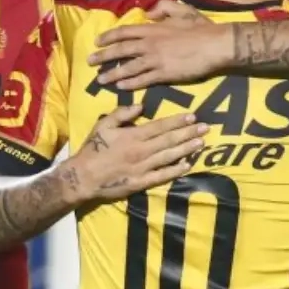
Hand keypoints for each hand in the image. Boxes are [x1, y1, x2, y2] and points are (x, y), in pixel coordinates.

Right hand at [67, 104, 207, 201]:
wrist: (83, 177)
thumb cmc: (93, 149)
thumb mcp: (103, 125)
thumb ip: (122, 114)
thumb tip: (141, 106)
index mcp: (133, 136)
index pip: (161, 126)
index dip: (178, 121)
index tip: (192, 116)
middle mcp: (142, 151)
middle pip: (170, 140)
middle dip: (189, 133)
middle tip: (206, 128)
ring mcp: (143, 168)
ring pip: (170, 156)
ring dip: (187, 149)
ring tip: (202, 143)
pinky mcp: (141, 182)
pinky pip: (162, 176)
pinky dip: (175, 170)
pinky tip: (187, 165)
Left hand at [88, 0, 229, 89]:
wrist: (215, 45)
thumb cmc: (201, 28)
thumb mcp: (182, 11)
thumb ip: (164, 9)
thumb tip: (150, 13)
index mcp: (153, 28)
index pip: (124, 32)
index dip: (109, 37)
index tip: (98, 41)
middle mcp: (149, 44)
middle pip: (120, 50)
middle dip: (103, 56)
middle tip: (90, 62)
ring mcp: (155, 60)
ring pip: (128, 68)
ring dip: (112, 74)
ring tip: (100, 80)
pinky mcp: (164, 74)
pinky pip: (142, 80)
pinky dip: (130, 84)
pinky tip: (120, 87)